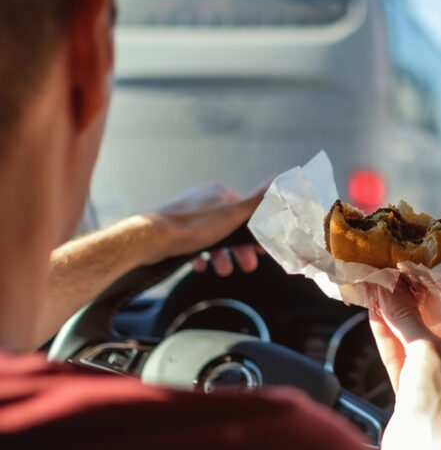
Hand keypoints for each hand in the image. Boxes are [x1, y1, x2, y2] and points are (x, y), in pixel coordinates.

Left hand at [145, 183, 267, 275]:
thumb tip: (278, 180)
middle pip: (229, 227)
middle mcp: (203, 201)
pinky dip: (202, 255)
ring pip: (212, 237)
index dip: (255, 231)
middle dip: (239, 248)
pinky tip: (203, 265)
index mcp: (218, 193)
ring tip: (225, 270)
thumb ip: (257, 200)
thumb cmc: (193, 226)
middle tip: (247, 264)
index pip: (245, 211)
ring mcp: (188, 215)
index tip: (261, 247)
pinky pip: (193, 244)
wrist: (153, 239)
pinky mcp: (174, 230)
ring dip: (222, 255)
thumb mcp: (233, 213)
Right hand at [369, 282, 440, 449]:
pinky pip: (401, 355)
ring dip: (399, 313)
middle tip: (402, 271)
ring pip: (418, 336)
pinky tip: (374, 311)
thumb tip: (391, 291)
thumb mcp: (429, 351)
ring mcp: (439, 379)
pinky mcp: (414, 391)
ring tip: (382, 285)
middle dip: (420, 296)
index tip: (436, 264)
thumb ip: (408, 318)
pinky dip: (388, 334)